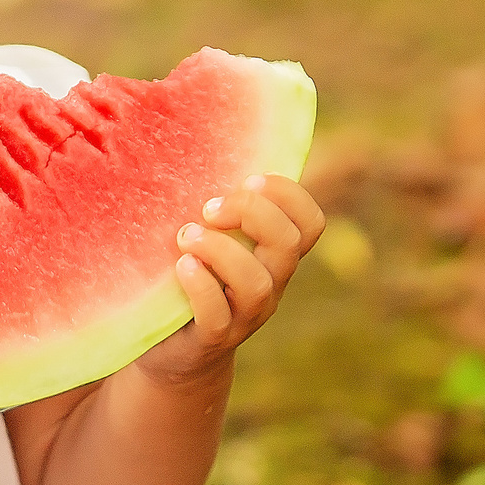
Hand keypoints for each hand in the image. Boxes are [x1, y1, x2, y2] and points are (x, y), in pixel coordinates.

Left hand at [139, 173, 325, 384]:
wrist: (173, 349)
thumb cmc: (191, 276)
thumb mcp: (212, 236)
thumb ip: (220, 204)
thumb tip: (193, 135)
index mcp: (274, 255)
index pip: (311, 223)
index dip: (289, 195)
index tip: (249, 178)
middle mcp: (270, 283)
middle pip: (289, 244)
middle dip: (252, 213)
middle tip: (209, 207)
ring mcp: (245, 315)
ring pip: (258, 283)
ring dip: (221, 250)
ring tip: (186, 236)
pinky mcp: (213, 338)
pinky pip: (218, 316)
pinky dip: (201, 286)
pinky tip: (181, 266)